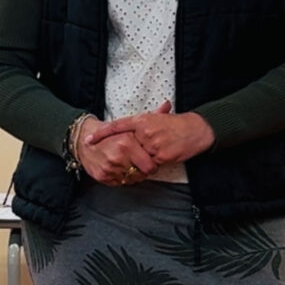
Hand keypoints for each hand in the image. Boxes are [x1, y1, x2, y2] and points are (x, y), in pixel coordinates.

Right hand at [76, 116, 158, 185]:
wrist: (82, 140)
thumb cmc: (109, 133)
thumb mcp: (130, 125)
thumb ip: (152, 116)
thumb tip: (167, 104)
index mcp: (126, 143)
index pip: (150, 166)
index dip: (152, 164)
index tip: (149, 160)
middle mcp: (118, 156)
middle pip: (141, 175)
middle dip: (142, 170)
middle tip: (138, 163)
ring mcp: (109, 168)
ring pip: (131, 180)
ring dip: (131, 175)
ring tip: (127, 164)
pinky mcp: (103, 176)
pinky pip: (120, 183)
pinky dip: (121, 177)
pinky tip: (118, 168)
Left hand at [84, 103, 214, 165]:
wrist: (196, 130)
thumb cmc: (175, 124)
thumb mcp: (156, 119)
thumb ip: (140, 125)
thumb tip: (123, 129)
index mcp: (142, 120)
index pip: (116, 126)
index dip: (101, 134)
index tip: (88, 140)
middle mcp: (144, 131)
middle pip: (126, 146)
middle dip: (126, 152)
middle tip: (126, 155)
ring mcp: (152, 144)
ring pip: (138, 158)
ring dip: (142, 160)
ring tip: (154, 153)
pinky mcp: (161, 156)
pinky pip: (151, 165)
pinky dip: (154, 165)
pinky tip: (161, 159)